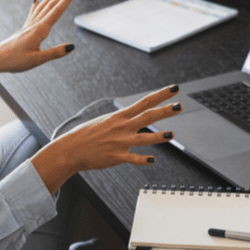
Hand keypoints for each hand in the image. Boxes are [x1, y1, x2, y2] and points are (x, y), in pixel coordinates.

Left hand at [0, 0, 76, 83]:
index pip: (57, 12)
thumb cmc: (14, 61)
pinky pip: (33, 14)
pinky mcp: (24, 30)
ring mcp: (28, 26)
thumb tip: (71, 47)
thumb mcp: (37, 60)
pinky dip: (37, 6)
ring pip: (42, 7)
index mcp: (39, 30)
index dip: (67, 0)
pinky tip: (36, 1)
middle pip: (50, 6)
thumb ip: (55, 53)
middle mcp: (34, 25)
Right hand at [31, 84, 182, 193]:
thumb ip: (120, 120)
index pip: (144, 102)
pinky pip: (133, 159)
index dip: (160, 95)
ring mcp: (120, 142)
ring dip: (159, 136)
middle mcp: (122, 127)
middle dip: (165, 111)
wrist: (70, 149)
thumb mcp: (104, 121)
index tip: (173, 89)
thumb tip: (131, 118)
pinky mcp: (117, 157)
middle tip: (180, 106)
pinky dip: (144, 160)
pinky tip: (153, 160)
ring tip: (172, 134)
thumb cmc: (86, 135)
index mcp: (120, 117)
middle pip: (148, 116)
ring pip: (144, 138)